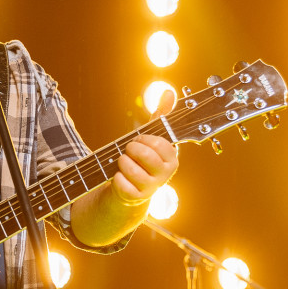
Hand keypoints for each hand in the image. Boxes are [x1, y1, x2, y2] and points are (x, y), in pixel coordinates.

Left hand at [110, 91, 178, 206]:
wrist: (131, 188)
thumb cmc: (142, 159)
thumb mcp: (151, 137)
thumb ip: (161, 115)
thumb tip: (169, 91)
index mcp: (172, 158)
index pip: (157, 142)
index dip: (143, 139)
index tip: (140, 141)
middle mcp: (165, 174)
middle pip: (142, 153)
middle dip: (130, 149)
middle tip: (130, 152)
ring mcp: (151, 188)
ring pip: (128, 166)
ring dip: (120, 162)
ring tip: (124, 165)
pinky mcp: (135, 197)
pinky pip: (119, 181)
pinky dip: (115, 177)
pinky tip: (120, 178)